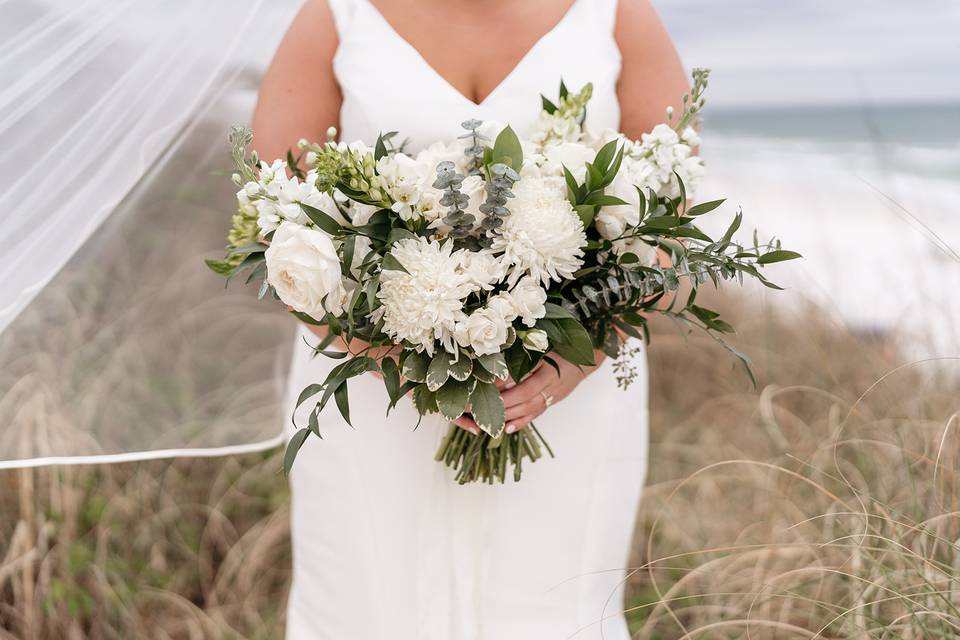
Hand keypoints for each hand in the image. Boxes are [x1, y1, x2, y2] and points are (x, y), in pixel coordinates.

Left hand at [453, 353, 603, 434]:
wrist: (589, 356)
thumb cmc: (563, 345)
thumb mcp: (544, 346)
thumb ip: (523, 356)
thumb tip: (498, 368)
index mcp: (549, 371)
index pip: (523, 386)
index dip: (504, 391)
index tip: (483, 391)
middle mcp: (551, 388)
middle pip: (523, 402)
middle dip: (499, 406)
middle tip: (476, 407)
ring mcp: (552, 397)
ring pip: (528, 410)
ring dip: (507, 417)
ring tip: (486, 420)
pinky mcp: (552, 401)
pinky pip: (536, 414)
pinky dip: (521, 422)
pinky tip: (507, 429)